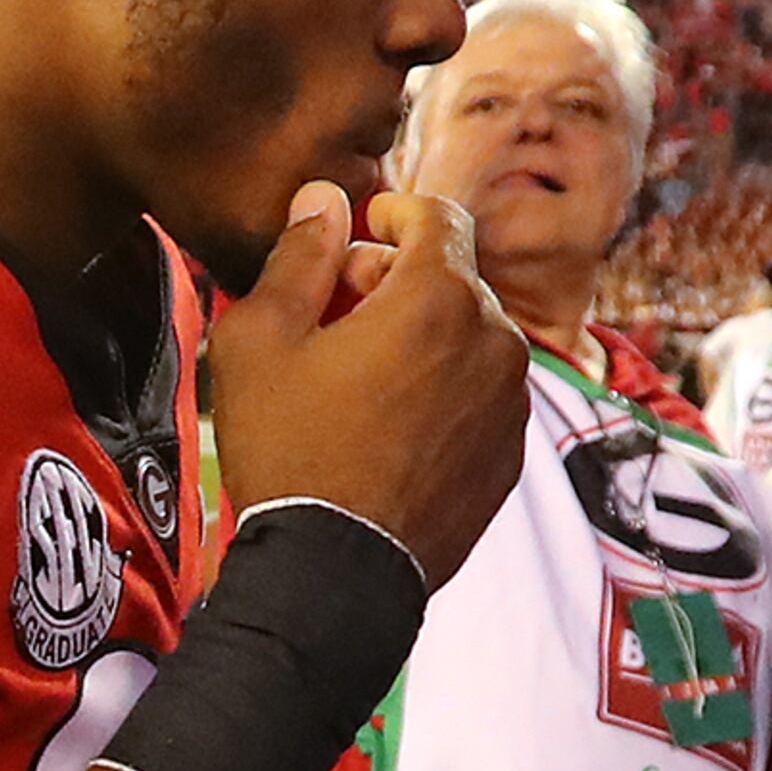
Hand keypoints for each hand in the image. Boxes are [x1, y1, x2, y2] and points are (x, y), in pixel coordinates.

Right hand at [207, 183, 530, 585]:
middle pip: (450, 276)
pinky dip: (439, 388)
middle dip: (392, 279)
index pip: (438, 214)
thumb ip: (299, 255)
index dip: (391, 210)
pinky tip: (382, 423)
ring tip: (353, 376)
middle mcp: (495, 342)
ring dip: (418, 335)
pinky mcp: (508, 454)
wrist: (334, 571)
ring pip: (467, 335)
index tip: (355, 233)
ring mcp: (510, 403)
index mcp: (439, 299)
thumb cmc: (290, 447)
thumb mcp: (261, 338)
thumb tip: (323, 199)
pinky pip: (477, 393)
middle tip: (329, 314)